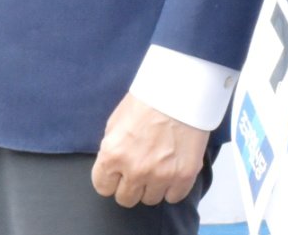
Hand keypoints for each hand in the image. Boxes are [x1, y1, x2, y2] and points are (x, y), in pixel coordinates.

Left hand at [90, 92, 207, 206]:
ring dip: (153, 185)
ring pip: (150, 199)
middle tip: (140, 166)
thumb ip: (112, 148)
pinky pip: (173, 197)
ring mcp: (160, 175)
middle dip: (131, 184)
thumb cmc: (147, 99)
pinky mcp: (184, 176)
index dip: (111, 178)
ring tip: (159, 163)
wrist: (181, 87)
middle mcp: (135, 169)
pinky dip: (173, 186)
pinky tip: (174, 169)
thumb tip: (112, 167)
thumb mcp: (117, 120)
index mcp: (113, 154)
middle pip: (126, 198)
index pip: (103, 187)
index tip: (119, 171)